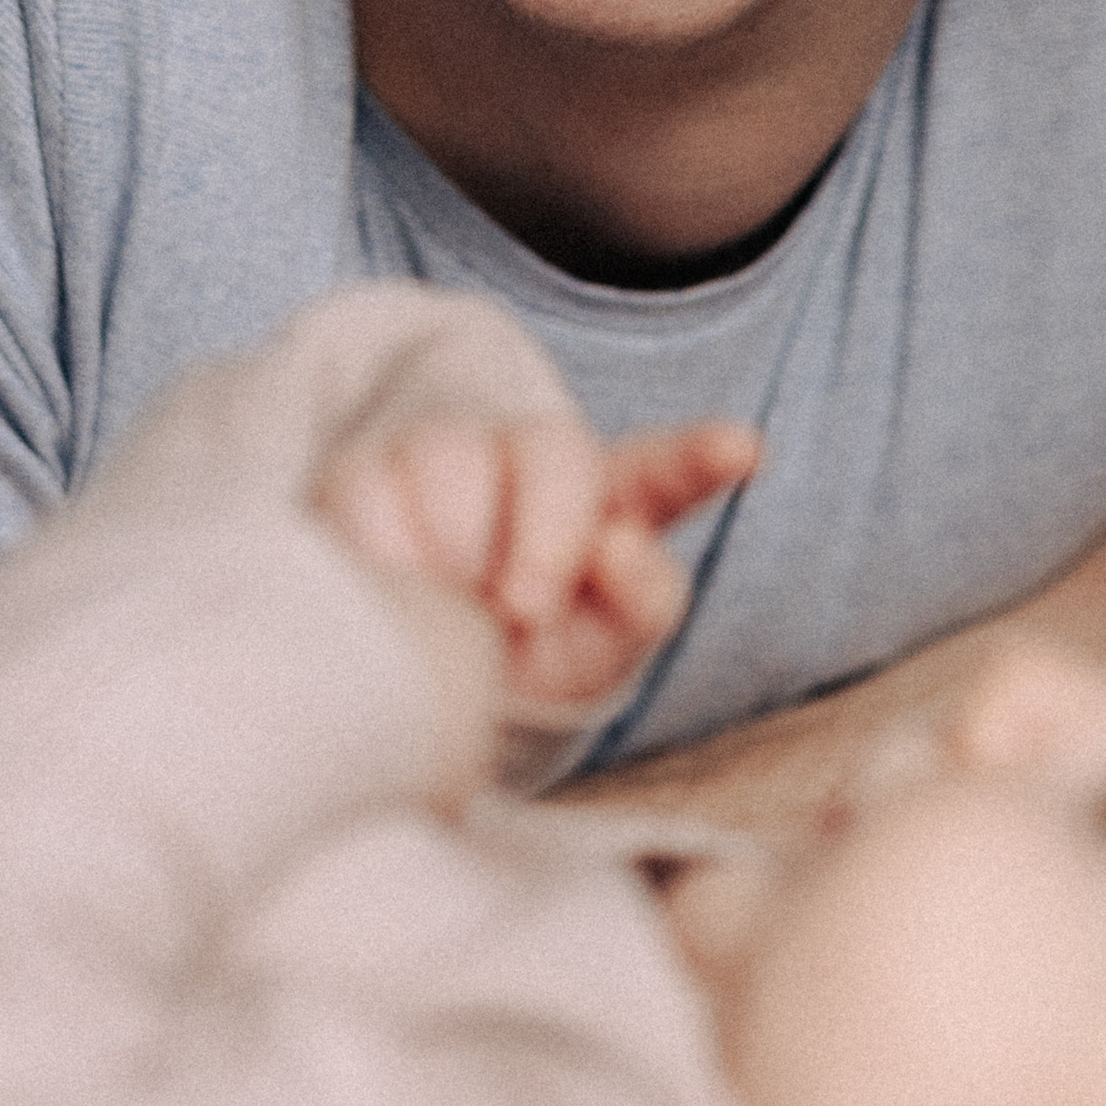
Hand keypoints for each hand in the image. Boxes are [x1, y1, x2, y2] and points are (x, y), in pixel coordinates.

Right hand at [315, 413, 758, 716]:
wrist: (411, 647)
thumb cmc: (530, 656)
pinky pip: (369, 489)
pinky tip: (396, 587)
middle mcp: (533, 457)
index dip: (701, 457)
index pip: (666, 472)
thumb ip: (639, 605)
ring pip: (452, 456)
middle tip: (523, 610)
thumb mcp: (596, 651)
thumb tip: (619, 546)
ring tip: (456, 606)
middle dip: (544, 538)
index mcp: (615, 502)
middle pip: (554, 453)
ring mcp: (446, 450)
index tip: (742, 451)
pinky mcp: (363, 469)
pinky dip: (386, 554)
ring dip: (456, 552)